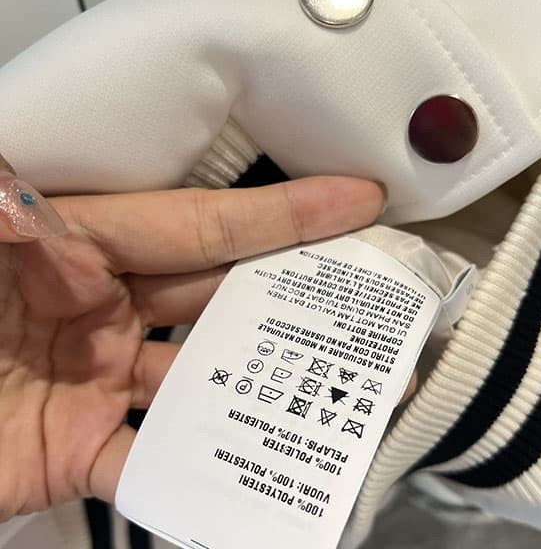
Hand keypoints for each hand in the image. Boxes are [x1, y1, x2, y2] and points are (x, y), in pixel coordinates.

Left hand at [0, 174, 383, 519]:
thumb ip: (7, 210)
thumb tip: (42, 196)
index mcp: (83, 248)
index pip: (202, 227)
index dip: (281, 215)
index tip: (356, 202)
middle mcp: (106, 308)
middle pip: (223, 298)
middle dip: (299, 298)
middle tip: (377, 299)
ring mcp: (100, 379)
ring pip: (206, 380)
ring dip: (271, 389)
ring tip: (349, 392)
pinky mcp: (81, 447)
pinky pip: (154, 461)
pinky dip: (202, 471)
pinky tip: (268, 467)